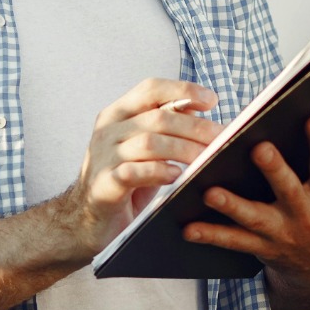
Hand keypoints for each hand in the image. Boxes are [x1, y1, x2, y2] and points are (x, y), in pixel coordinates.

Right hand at [55, 77, 221, 257]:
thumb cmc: (125, 182)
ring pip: (149, 142)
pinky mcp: (103, 185)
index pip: (151, 89)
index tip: (212, 100)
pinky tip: (176, 175)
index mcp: (118, 114)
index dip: (183, 90)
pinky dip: (158, 171)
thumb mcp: (144, 149)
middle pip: (158, 118)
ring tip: (207, 158)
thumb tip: (204, 112)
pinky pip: (133, 172)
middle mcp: (108, 130)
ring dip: (184, 149)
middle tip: (222, 138)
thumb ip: (165, 129)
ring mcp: (103, 157)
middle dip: (196, 127)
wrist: (86, 220)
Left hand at [183, 108, 309, 309]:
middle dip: (275, 170)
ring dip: (231, 206)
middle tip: (258, 148)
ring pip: (254, 218)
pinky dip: (210, 234)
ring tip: (210, 191)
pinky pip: (233, 243)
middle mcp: (307, 214)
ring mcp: (283, 233)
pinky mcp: (261, 247)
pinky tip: (188, 227)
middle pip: (289, 190)